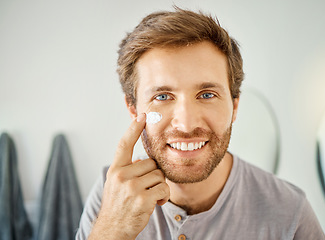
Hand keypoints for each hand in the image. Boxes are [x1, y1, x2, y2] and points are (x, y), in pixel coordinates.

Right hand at [88, 113, 169, 239]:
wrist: (112, 230)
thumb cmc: (118, 206)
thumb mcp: (116, 184)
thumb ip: (128, 170)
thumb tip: (146, 160)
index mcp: (115, 170)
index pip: (124, 145)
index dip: (134, 129)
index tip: (142, 116)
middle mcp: (122, 176)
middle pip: (151, 163)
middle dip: (154, 175)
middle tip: (146, 188)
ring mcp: (131, 187)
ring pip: (159, 175)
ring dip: (159, 187)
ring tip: (149, 197)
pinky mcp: (143, 199)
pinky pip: (164, 188)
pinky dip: (164, 196)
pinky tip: (155, 203)